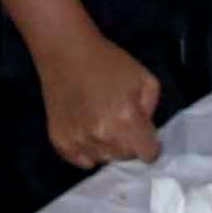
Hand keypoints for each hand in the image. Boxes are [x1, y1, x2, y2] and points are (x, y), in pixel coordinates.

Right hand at [35, 21, 166, 168]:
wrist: (66, 52)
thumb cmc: (109, 62)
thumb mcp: (146, 79)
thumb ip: (152, 110)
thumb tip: (146, 131)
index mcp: (126, 120)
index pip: (148, 154)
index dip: (150, 144)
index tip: (145, 134)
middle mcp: (102, 136)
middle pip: (125, 157)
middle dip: (129, 144)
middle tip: (122, 121)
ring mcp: (78, 141)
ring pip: (104, 158)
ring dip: (108, 147)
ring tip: (102, 122)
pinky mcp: (60, 141)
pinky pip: (81, 160)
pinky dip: (87, 150)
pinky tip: (87, 130)